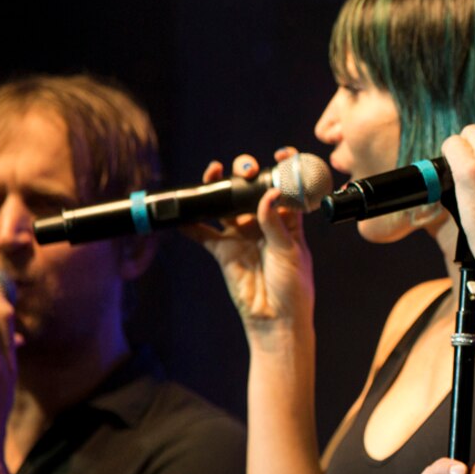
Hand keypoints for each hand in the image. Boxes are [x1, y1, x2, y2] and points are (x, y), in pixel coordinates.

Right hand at [188, 153, 316, 342]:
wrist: (275, 320)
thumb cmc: (294, 287)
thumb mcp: (291, 252)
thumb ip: (275, 222)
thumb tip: (268, 194)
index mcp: (288, 220)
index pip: (285, 186)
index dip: (284, 167)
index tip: (280, 154)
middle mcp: (263, 223)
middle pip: (250, 189)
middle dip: (245, 173)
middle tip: (245, 171)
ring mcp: (241, 235)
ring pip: (225, 204)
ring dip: (217, 187)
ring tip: (212, 173)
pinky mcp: (223, 250)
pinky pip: (202, 232)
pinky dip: (190, 223)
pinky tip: (181, 213)